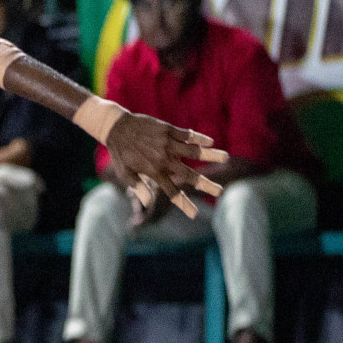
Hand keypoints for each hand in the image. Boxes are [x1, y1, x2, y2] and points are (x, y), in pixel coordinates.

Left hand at [104, 111, 226, 218]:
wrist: (117, 127)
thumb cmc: (121, 153)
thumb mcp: (125, 173)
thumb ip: (138, 187)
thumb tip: (147, 203)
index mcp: (154, 172)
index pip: (172, 192)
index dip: (183, 204)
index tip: (194, 214)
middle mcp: (163, 159)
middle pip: (189, 175)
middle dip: (205, 184)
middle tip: (220, 192)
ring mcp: (167, 144)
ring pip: (193, 151)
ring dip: (211, 155)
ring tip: (226, 158)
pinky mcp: (168, 130)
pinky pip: (187, 135)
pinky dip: (199, 138)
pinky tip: (210, 142)